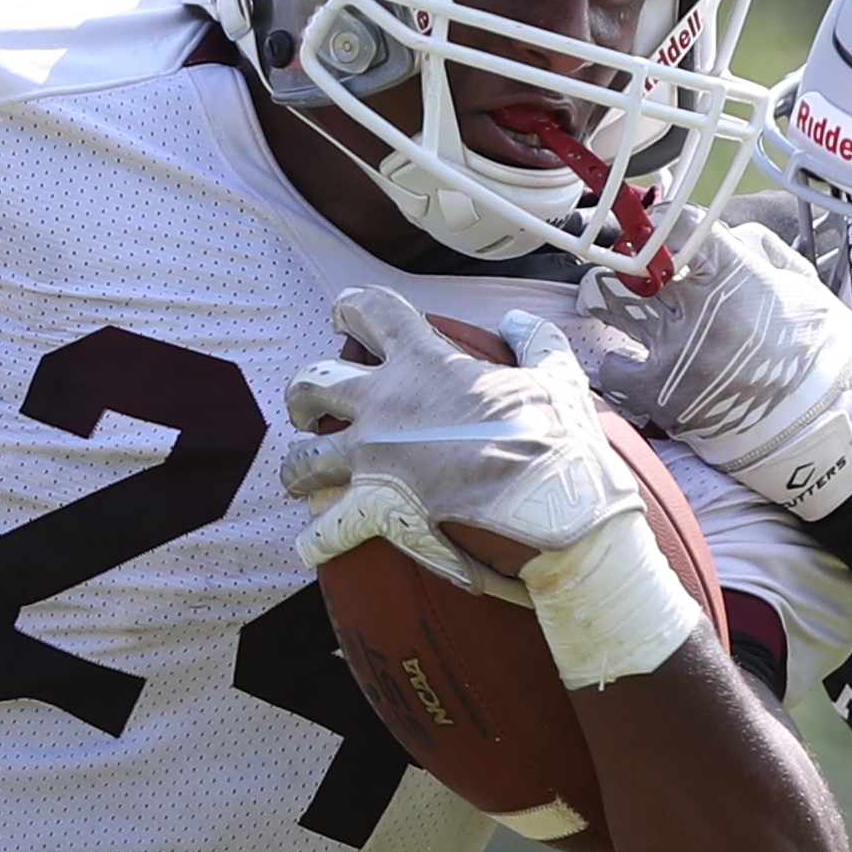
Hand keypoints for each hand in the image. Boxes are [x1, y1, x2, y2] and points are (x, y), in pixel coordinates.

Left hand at [284, 288, 702, 689]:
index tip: (343, 313)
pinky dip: (318, 538)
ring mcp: (371, 459)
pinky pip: (326, 528)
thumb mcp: (555, 374)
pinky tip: (311, 545)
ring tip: (300, 477)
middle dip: (302, 394)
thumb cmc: (553, 438)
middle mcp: (383, 405)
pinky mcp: (373, 509)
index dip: (351, 306)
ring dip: (296, 467)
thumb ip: (533, 341)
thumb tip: (518, 322)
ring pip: (302, 458)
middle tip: (307, 407)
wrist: (549, 504)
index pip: (372, 312)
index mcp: (423, 362)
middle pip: (313, 384)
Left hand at [585, 204, 851, 521]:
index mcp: (735, 277)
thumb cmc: (804, 353)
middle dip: (627, 262)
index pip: (680, 225)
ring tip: (608, 303)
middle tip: (629, 267)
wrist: (811, 426)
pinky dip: (614, 363)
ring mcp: (675, 352)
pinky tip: (625, 361)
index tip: (661, 229)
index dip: (664, 223)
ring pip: (607, 303)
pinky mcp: (660, 394)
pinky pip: (611, 367)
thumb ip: (758, 249)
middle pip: (632, 262)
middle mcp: (699, 310)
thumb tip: (713, 232)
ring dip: (606, 300)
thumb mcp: (799, 287)